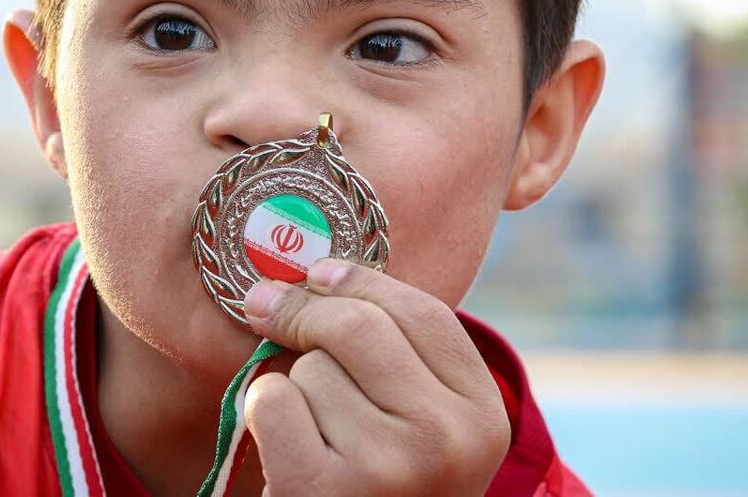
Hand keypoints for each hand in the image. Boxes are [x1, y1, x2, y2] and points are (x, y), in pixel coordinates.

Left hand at [242, 260, 510, 496]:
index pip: (423, 312)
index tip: (317, 274)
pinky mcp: (323, 490)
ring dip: (296, 386)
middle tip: (270, 308)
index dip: (361, 282)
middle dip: (307, 311)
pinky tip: (287, 449)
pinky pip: (273, 400)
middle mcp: (446, 441)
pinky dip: (264, 413)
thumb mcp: (423, 426)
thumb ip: (397, 354)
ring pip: (311, 367)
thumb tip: (308, 272)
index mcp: (483, 416)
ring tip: (317, 433)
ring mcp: (388, 468)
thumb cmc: (385, 486)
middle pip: (358, 326)